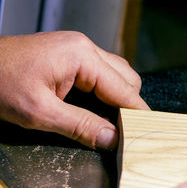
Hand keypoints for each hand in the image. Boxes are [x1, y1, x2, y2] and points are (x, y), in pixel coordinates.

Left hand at [0, 31, 149, 149]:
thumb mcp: (40, 113)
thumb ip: (81, 126)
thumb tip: (112, 139)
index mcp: (81, 56)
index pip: (125, 89)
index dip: (137, 114)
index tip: (145, 134)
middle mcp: (84, 48)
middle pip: (126, 79)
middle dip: (128, 106)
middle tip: (125, 133)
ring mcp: (76, 50)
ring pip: (115, 76)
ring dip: (116, 99)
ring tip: (110, 124)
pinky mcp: (68, 56)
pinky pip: (99, 74)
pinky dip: (103, 93)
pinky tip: (96, 110)